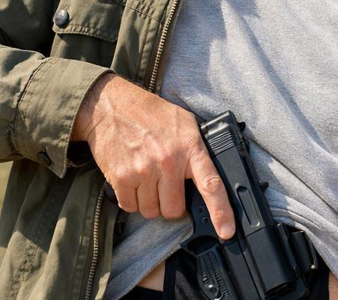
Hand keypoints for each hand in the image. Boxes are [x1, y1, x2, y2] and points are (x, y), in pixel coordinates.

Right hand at [71, 73, 235, 238]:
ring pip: (151, 211)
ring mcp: (143, 170)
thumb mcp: (184, 123)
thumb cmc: (150, 114)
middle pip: (174, 209)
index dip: (221, 211)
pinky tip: (132, 179)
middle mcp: (168, 161)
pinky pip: (130, 207)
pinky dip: (131, 199)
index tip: (226, 230)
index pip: (211, 184)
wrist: (111, 105)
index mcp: (189, 147)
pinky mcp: (121, 177)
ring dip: (149, 202)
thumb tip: (210, 175)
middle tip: (164, 186)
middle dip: (170, 203)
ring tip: (146, 178)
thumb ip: (197, 149)